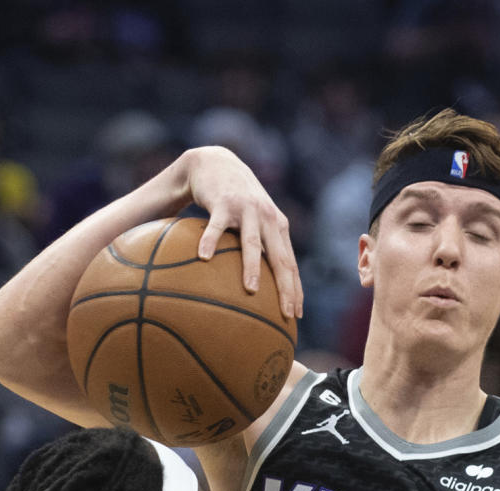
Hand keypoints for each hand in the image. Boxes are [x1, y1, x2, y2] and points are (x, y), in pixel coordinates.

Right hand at [184, 146, 302, 320]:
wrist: (216, 163)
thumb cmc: (235, 203)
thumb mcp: (254, 224)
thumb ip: (259, 250)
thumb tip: (257, 293)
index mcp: (279, 228)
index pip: (291, 265)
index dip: (296, 291)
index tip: (296, 317)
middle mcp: (268, 218)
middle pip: (280, 258)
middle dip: (285, 287)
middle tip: (285, 313)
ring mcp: (246, 209)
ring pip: (252, 243)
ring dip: (253, 267)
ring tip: (251, 290)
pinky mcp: (223, 202)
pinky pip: (216, 226)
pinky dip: (210, 241)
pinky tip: (203, 258)